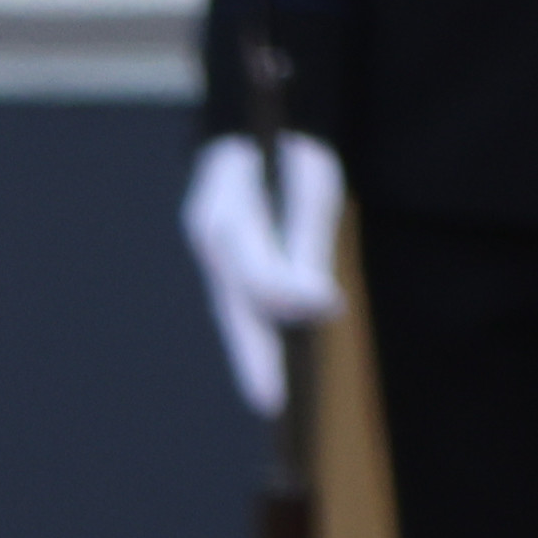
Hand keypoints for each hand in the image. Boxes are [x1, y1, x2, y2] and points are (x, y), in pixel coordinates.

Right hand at [178, 133, 346, 419]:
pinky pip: (237, 306)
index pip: (255, 267)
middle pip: (232, 304)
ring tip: (273, 395)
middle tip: (272, 401)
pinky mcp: (218, 267)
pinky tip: (273, 366)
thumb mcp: (311, 182)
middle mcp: (207, 237)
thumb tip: (320, 308)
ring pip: (232, 311)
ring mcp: (207, 254)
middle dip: (252, 354)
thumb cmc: (287, 154)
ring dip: (252, 353)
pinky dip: (255, 337)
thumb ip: (309, 243)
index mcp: (228, 206)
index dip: (290, 294)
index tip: (329, 309)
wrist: (249, 136)